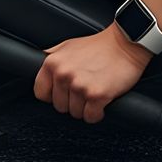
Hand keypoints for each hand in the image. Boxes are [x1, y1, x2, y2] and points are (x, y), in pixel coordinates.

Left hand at [33, 25, 150, 123]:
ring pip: (75, 114)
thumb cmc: (98, 45)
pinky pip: (91, 117)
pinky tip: (102, 99)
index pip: (40, 93)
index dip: (52, 95)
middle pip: (59, 107)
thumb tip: (36, 65)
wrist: (125, 43)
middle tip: (85, 87)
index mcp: (53, 62)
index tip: (63, 92)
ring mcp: (80, 85)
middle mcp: (64, 74)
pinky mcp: (97, 95)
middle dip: (72, 101)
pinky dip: (98, 113)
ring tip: (94, 90)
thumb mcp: (68, 46)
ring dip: (86, 107)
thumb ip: (52, 58)